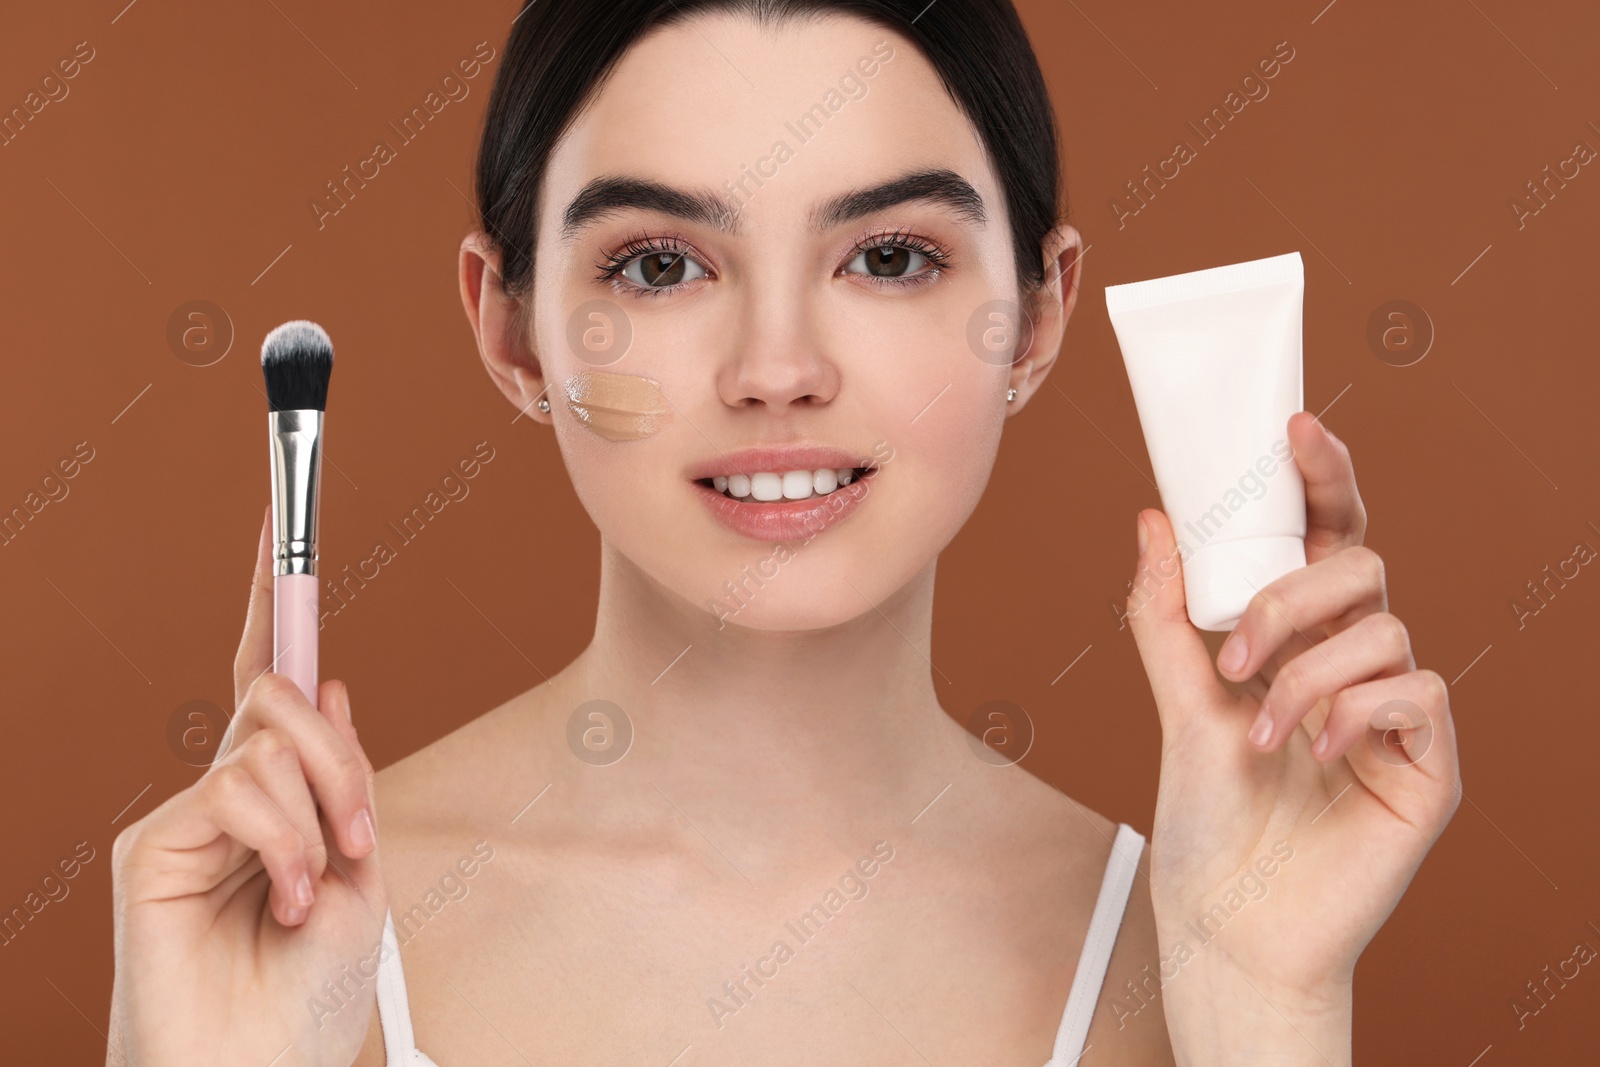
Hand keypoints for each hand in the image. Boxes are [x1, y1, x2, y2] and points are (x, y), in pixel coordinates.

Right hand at [107, 507, 386, 1066]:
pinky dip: (283, 842)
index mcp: (284, 794)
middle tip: (356, 835)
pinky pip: (234, 787)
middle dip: (340, 755)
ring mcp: (186, 814)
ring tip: (314, 889)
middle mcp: (230, 791)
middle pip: (284, 696)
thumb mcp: (361, 867)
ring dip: (320, 810)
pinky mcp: (149, 843)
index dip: (273, 602)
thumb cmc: (315, 988)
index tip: (278, 525)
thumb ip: (341, 774)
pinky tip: (280, 901)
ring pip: (267, 737)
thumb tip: (326, 680)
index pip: (273, 683)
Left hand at [1126, 412, 1459, 1062]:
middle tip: (1232, 656)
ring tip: (1258, 736)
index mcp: (1303, 641)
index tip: (1295, 425)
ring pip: (1383, 632)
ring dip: (1304, 675)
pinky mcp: (1428, 770)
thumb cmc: (1207, 821)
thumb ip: (1166, 614)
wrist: (1227, 923)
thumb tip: (1153, 518)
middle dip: (1290, 598)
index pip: (1327, 539)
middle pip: (1360, 570)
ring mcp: (1398, 717)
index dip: (1324, 477)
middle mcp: (1358, 666)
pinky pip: (1417, 695)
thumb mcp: (1177, 702)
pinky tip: (1310, 753)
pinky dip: (1353, 710)